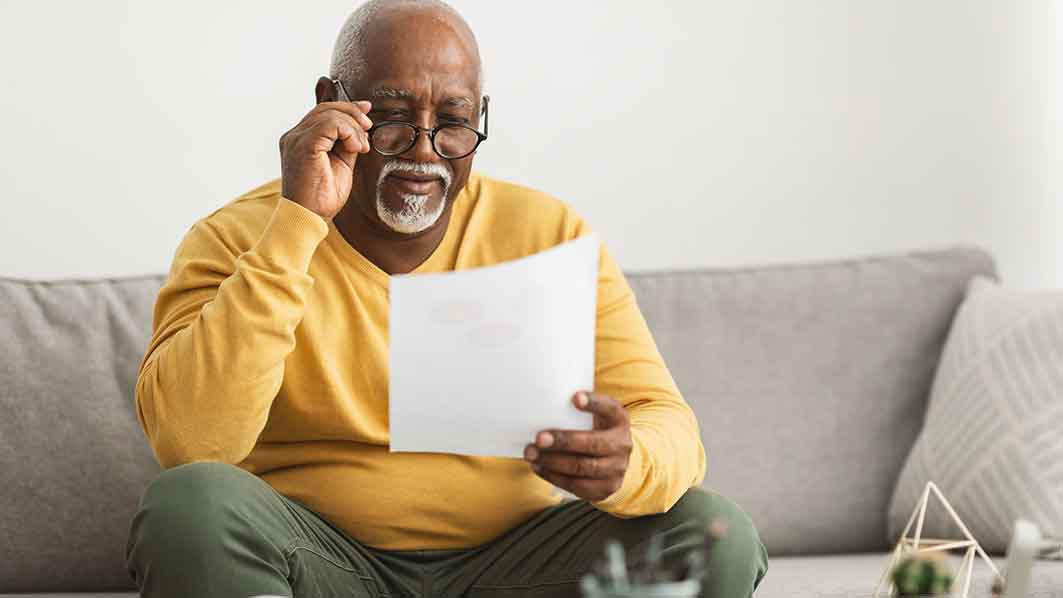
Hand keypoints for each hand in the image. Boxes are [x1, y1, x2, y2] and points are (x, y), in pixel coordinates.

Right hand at [279, 100, 373, 219]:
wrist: (309, 218)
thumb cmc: (322, 199)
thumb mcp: (341, 164)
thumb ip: (346, 144)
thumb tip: (360, 128)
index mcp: (300, 140)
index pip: (322, 112)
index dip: (346, 107)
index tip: (367, 111)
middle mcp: (294, 136)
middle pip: (325, 108)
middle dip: (352, 113)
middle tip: (368, 127)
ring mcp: (296, 139)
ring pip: (330, 114)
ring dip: (353, 127)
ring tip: (362, 147)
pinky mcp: (304, 145)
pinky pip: (330, 124)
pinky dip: (349, 132)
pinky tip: (356, 148)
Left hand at [524, 391, 632, 501]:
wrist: (614, 460)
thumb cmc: (595, 431)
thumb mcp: (594, 416)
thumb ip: (575, 411)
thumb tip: (539, 405)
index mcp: (618, 420)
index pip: (610, 409)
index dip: (593, 403)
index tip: (575, 397)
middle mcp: (622, 444)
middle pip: (593, 444)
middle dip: (564, 441)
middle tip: (539, 438)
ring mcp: (616, 469)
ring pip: (582, 468)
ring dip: (553, 462)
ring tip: (532, 454)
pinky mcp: (606, 488)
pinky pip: (577, 486)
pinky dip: (554, 477)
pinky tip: (539, 467)